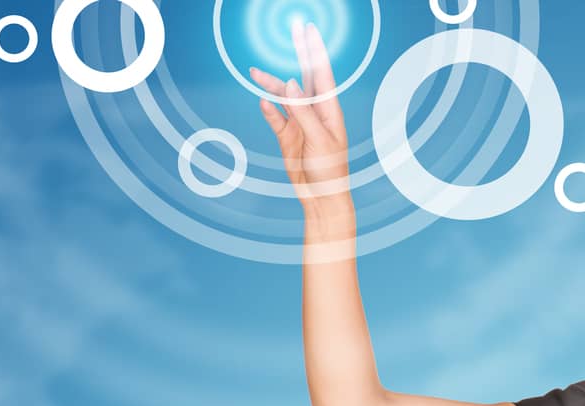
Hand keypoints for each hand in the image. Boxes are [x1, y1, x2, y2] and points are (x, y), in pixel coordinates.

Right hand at [250, 20, 350, 208]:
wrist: (321, 197)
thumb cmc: (330, 170)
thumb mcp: (320, 140)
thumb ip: (304, 112)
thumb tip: (289, 84)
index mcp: (330, 110)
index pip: (322, 75)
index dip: (316, 51)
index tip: (310, 30)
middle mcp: (315, 112)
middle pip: (304, 76)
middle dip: (299, 53)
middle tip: (293, 29)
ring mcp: (300, 123)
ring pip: (283, 97)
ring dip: (270, 84)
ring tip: (255, 72)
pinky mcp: (287, 136)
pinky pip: (275, 118)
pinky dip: (268, 110)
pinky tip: (262, 100)